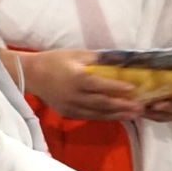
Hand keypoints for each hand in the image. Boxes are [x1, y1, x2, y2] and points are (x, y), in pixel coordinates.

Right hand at [25, 49, 142, 120]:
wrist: (31, 74)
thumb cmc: (54, 60)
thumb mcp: (76, 54)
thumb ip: (98, 58)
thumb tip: (120, 60)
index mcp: (77, 78)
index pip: (101, 85)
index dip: (117, 87)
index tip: (133, 89)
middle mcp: (74, 95)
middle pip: (102, 103)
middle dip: (123, 106)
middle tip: (140, 108)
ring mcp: (71, 107)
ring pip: (97, 114)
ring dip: (117, 115)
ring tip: (133, 115)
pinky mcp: (67, 113)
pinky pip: (89, 116)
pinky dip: (104, 117)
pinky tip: (116, 116)